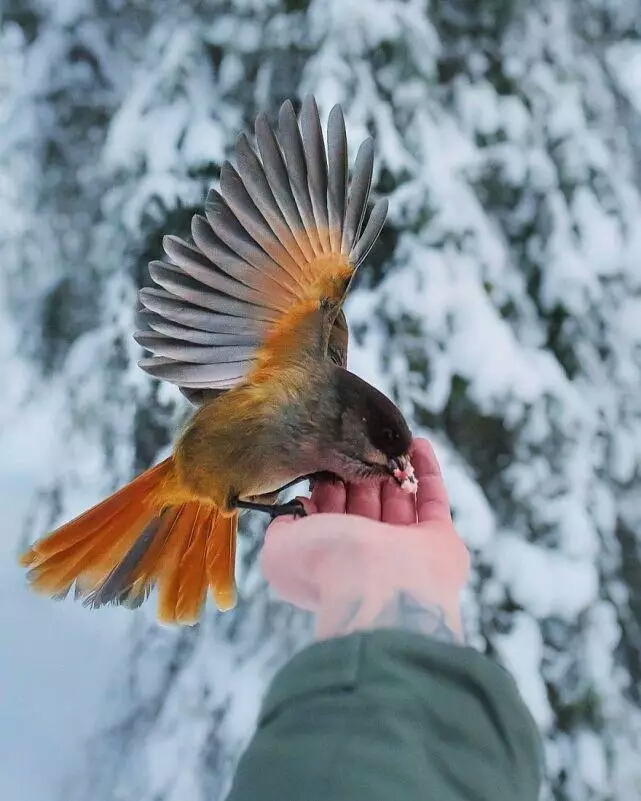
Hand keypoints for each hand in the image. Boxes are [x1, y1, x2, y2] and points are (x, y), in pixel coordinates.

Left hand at [260, 438, 469, 641]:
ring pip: (398, 502)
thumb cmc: (325, 565)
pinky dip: (426, 471)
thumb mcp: (279, 549)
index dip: (326, 490)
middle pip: (364, 507)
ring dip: (393, 470)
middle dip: (360, 475)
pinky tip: (418, 444)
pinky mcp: (439, 540)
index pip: (329, 518)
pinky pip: (433, 500)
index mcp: (330, 558)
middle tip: (356, 446)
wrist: (377, 585)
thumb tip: (293, 512)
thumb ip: (281, 528)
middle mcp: (367, 556)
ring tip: (388, 439)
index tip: (325, 464)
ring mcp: (405, 549)